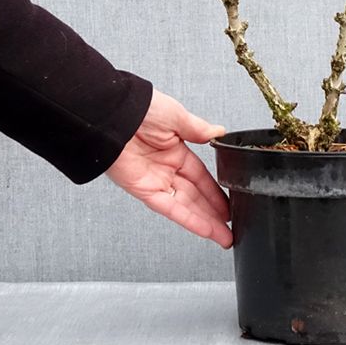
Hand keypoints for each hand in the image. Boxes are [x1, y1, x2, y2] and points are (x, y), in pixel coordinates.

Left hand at [106, 89, 231, 247]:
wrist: (114, 114)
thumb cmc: (141, 109)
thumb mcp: (177, 116)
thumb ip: (199, 130)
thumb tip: (219, 132)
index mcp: (175, 150)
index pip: (201, 176)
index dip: (215, 191)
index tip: (229, 202)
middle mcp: (165, 168)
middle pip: (195, 195)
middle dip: (213, 212)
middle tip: (231, 226)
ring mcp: (155, 181)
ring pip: (185, 206)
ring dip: (205, 222)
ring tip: (224, 236)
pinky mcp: (144, 190)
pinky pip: (170, 208)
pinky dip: (188, 220)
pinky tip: (205, 229)